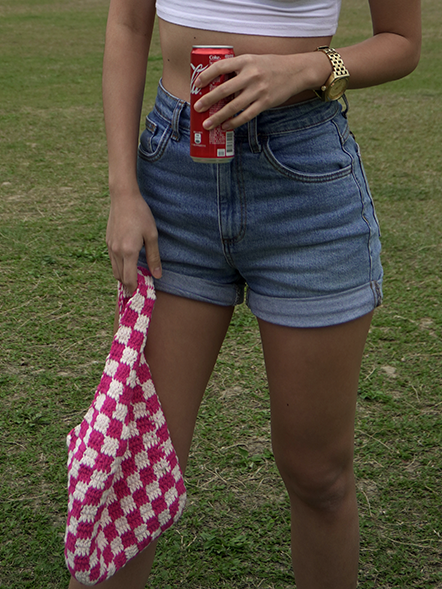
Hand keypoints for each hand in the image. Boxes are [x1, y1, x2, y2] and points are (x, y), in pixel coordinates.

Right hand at [106, 190, 160, 293]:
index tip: (138, 295)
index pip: (129, 278)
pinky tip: (127, 265)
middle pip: (120, 277)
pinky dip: (118, 267)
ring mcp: (110, 246)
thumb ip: (154, 257)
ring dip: (122, 277)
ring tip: (132, 280)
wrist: (123, 198)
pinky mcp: (108, 241)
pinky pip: (112, 260)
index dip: (133, 289)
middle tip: (137, 290)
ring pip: (114, 270)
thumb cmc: (141, 215)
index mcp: (128, 251)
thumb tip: (157, 276)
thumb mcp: (152, 236)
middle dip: (128, 285)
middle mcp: (116, 251)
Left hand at [193, 52, 326, 129]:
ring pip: (233, 106)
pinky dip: (234, 122)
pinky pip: (246, 115)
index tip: (196, 85)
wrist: (295, 71)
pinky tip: (225, 126)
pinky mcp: (264, 103)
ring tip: (207, 124)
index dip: (206, 76)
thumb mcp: (253, 60)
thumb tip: (217, 84)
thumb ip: (237, 69)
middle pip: (223, 90)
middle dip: (208, 100)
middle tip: (197, 108)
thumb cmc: (271, 66)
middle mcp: (251, 75)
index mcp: (245, 61)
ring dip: (218, 117)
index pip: (220, 67)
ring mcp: (258, 90)